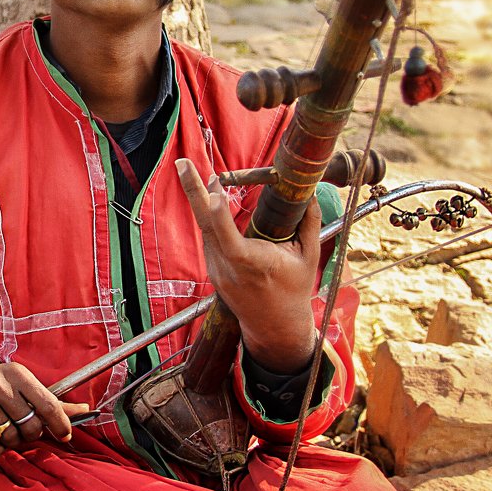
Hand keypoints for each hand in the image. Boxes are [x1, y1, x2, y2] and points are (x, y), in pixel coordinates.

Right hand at [0, 358, 89, 457]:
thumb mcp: (23, 385)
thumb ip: (52, 401)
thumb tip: (84, 410)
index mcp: (19, 374)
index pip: (47, 403)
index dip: (60, 423)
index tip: (66, 435)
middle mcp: (0, 384)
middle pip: (30, 425)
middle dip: (30, 433)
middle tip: (23, 428)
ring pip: (10, 437)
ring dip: (11, 441)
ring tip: (5, 430)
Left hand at [176, 158, 320, 373]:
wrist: (275, 327)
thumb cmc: (295, 290)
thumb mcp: (309, 257)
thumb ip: (308, 222)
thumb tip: (309, 190)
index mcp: (255, 266)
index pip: (231, 241)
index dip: (220, 215)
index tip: (215, 189)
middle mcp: (230, 268)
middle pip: (207, 225)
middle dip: (194, 191)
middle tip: (182, 163)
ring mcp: (218, 269)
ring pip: (206, 228)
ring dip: (200, 197)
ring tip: (191, 169)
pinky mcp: (214, 268)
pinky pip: (210, 236)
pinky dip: (210, 215)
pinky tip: (210, 195)